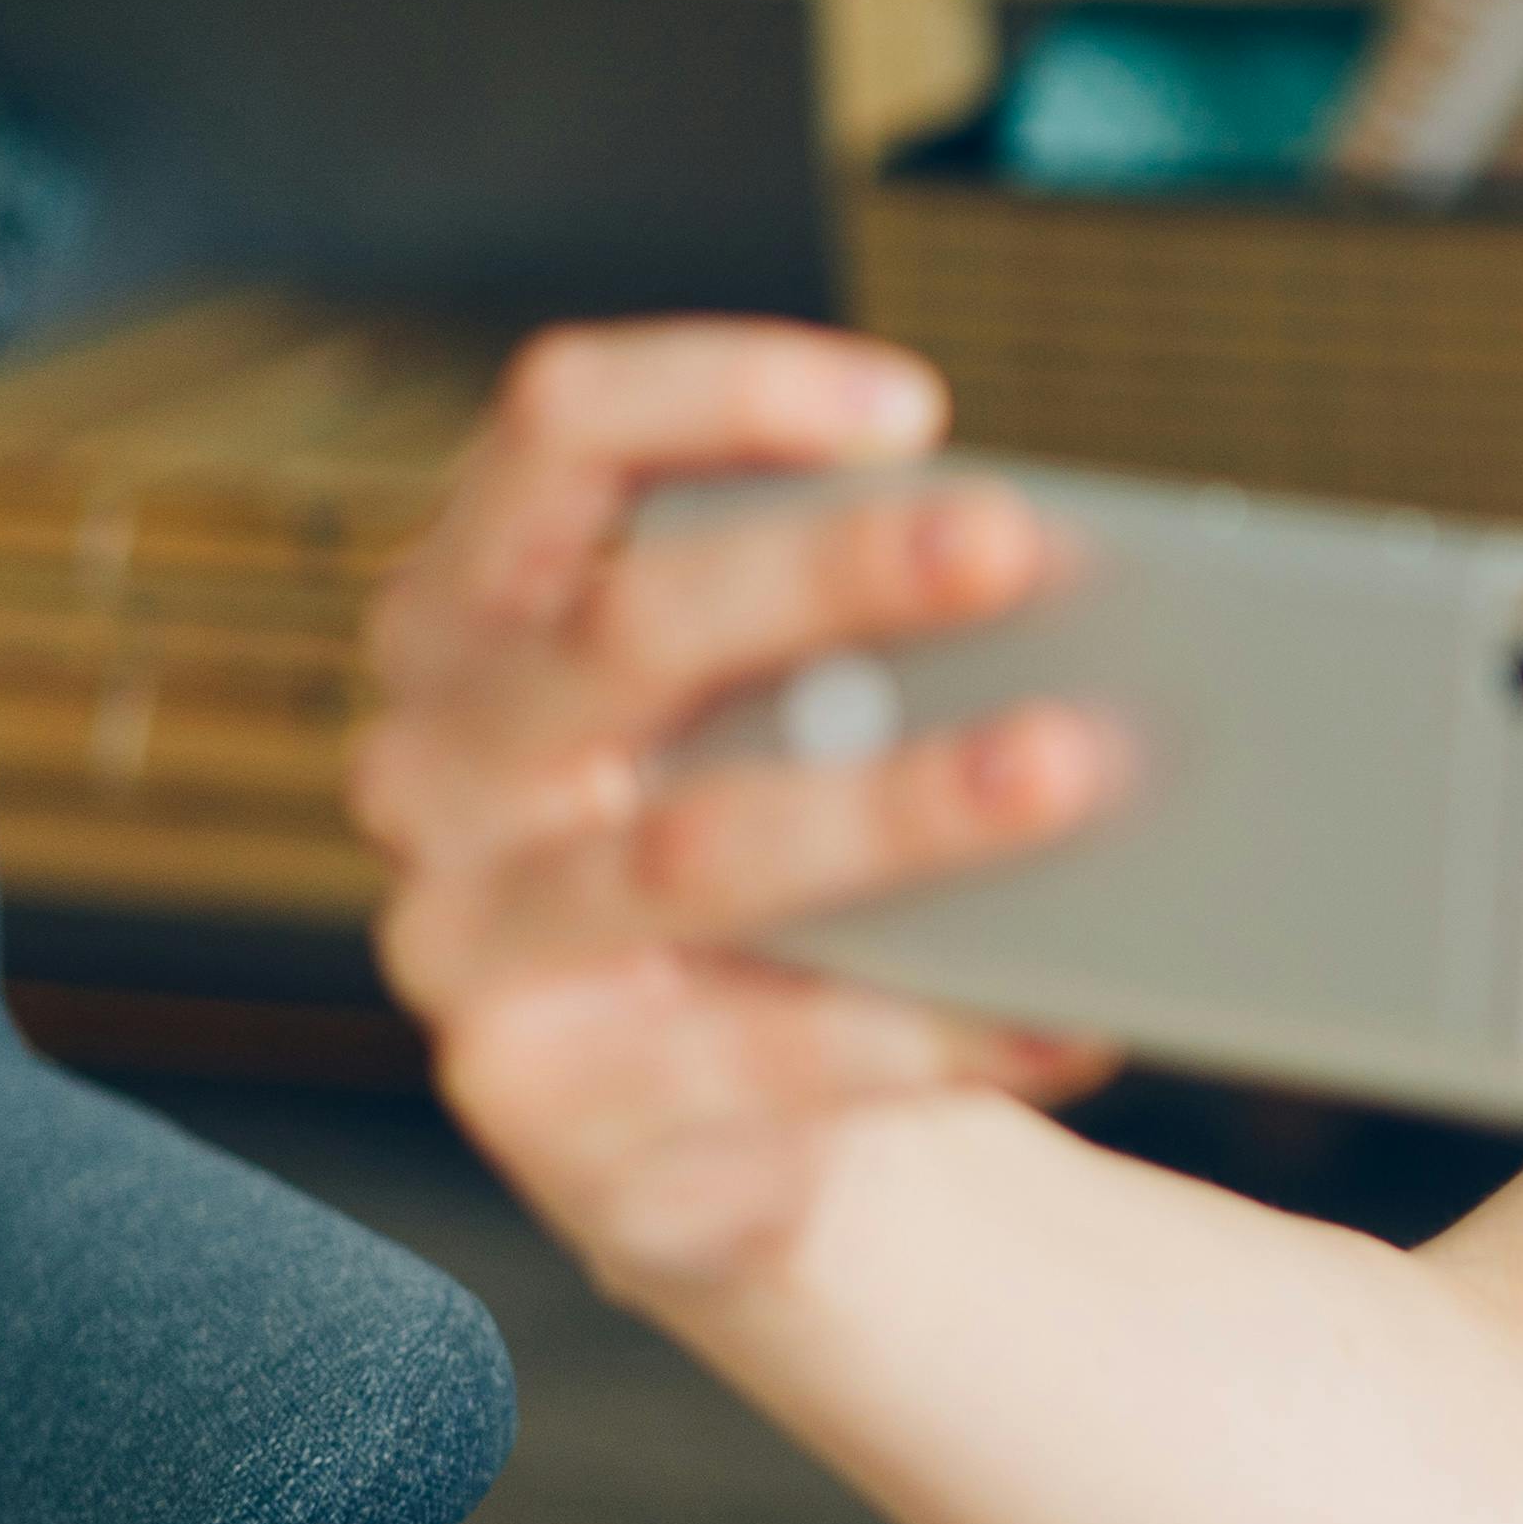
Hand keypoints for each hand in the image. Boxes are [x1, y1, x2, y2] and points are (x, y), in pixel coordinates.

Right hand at [353, 321, 1127, 1299]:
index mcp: (484, 613)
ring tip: (1069, 766)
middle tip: (1014, 544)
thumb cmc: (800, 860)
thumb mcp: (797, 720)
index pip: (555, 433)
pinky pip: (762, 1063)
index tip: (914, 406)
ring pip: (694, 851)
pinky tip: (1071, 1008)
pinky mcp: (558, 1122)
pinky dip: (934, 1028)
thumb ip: (869, 640)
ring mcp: (478, 951)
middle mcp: (441, 768)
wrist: (752, 1132)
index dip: (722, 391)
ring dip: (898, 805)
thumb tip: (1081, 592)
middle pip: (625, 629)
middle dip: (830, 573)